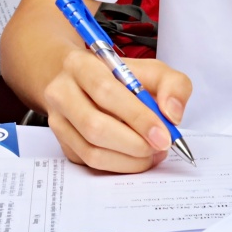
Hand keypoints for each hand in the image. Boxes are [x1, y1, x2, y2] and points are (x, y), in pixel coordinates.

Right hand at [43, 50, 192, 172]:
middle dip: (135, 144)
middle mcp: (61, 92)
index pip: (105, 92)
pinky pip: (91, 164)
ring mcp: (57, 121)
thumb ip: (173, 85)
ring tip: (152, 153)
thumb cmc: (120, 78)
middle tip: (160, 147)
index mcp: (80, 65)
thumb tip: (172, 115)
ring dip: (129, 160)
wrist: (85, 83)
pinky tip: (136, 157)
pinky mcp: (63, 144)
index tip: (163, 135)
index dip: (137, 117)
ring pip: (92, 152)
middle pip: (94, 127)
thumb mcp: (152, 70)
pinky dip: (120, 166)